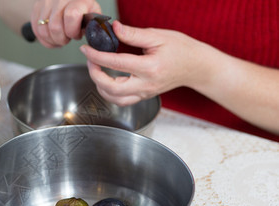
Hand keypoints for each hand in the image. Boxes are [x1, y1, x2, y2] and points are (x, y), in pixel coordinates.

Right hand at [31, 0, 100, 47]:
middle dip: (61, 39)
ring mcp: (46, 2)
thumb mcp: (93, 11)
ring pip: (43, 30)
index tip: (75, 34)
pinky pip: (36, 29)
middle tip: (66, 38)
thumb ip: (93, 24)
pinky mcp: (37, 7)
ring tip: (59, 38)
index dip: (72, 31)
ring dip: (52, 40)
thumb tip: (93, 37)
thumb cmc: (82, 6)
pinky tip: (52, 37)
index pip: (71, 16)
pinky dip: (43, 39)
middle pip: (54, 27)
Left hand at [80, 21, 207, 105]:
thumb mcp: (158, 36)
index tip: (86, 49)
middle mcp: (146, 85)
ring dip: (99, 86)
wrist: (196, 67)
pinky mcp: (143, 97)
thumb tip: (114, 28)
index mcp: (149, 68)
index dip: (97, 56)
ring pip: (114, 99)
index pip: (116, 63)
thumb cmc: (181, 49)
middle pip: (111, 88)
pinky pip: (121, 101)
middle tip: (90, 60)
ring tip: (96, 69)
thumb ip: (133, 34)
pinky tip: (106, 80)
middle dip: (94, 75)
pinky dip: (109, 93)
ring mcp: (144, 94)